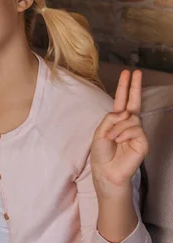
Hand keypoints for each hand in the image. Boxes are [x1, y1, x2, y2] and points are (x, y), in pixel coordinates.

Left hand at [91, 70, 147, 195]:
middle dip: (134, 86)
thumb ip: (110, 119)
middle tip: (135, 72)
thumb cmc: (101, 153)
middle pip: (134, 102)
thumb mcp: (100, 132)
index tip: (128, 72)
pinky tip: (119, 141)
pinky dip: (124, 134)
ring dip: (118, 127)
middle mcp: (128, 124)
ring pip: (130, 119)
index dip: (125, 87)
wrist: (106, 171)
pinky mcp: (143, 141)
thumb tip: (125, 112)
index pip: (122, 101)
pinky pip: (134, 129)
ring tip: (112, 138)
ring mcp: (137, 132)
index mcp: (117, 120)